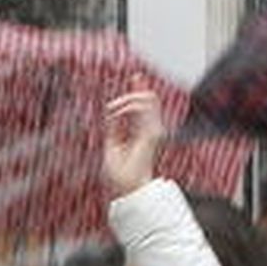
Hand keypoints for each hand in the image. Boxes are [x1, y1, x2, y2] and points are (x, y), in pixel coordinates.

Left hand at [102, 83, 166, 198]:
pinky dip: (127, 106)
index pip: (146, 106)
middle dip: (134, 91)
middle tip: (112, 105)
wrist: (126, 189)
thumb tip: (112, 110)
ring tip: (112, 109)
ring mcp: (154, 130)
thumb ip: (114, 126)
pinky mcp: (152, 132)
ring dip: (128, 99)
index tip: (136, 77)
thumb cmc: (119, 174)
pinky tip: (116, 111)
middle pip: (150, 99)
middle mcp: (152, 130)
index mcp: (143, 133)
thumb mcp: (112, 143)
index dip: (141, 89)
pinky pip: (143, 108)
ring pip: (148, 99)